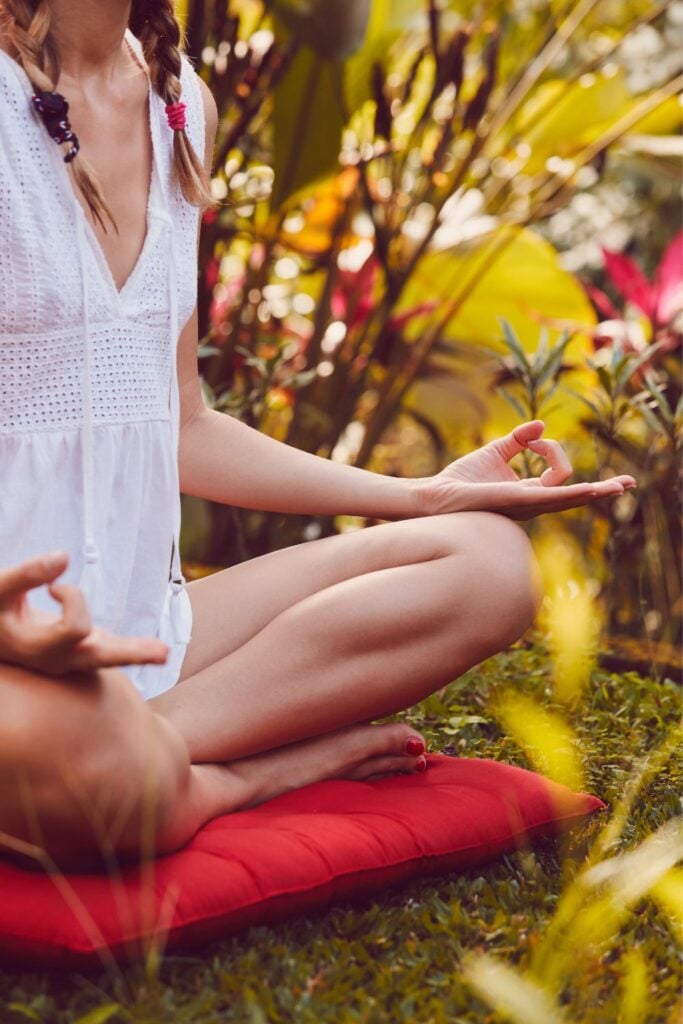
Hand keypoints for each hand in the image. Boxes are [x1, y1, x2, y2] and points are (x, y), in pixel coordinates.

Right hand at [0, 551, 167, 675]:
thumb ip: (27, 573)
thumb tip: (63, 557)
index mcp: (36, 650)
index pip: (74, 629)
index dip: (73, 599)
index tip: (55, 586)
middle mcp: (56, 660)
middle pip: (100, 658)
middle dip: (131, 653)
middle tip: (164, 652)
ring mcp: (68, 658)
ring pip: (106, 658)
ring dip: (135, 652)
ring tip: (164, 653)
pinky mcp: (76, 648)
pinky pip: (106, 651)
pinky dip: (127, 649)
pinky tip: (153, 651)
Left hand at [418, 420, 634, 520]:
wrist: (436, 495)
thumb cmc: (461, 479)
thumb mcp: (494, 453)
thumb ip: (518, 440)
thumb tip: (541, 427)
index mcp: (529, 492)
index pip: (559, 473)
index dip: (551, 449)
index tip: (532, 439)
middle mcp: (532, 503)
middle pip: (576, 496)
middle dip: (603, 489)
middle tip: (629, 483)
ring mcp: (527, 505)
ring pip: (570, 498)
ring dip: (596, 491)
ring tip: (619, 487)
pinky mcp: (517, 501)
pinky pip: (551, 497)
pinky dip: (573, 492)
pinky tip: (592, 490)